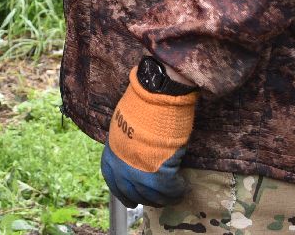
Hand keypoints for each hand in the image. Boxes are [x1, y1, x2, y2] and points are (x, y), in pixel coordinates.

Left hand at [101, 64, 197, 207]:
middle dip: (144, 198)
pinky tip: (183, 187)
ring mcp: (138, 171)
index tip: (130, 200)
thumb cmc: (143, 103)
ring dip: (163, 198)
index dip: (122, 192)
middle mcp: (121, 165)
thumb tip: (135, 153)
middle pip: (131, 192)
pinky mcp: (159, 172)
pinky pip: (170, 190)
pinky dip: (178, 191)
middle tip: (157, 200)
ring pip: (151, 196)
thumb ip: (126, 144)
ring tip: (173, 194)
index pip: (112, 180)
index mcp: (112, 151)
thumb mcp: (124, 124)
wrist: (155, 95)